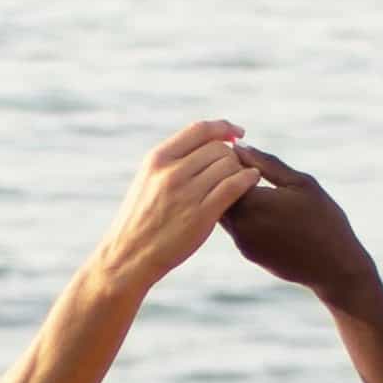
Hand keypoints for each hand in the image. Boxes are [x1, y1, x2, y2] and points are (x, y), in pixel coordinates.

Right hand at [95, 119, 260, 295]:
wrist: (130, 255)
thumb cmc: (142, 220)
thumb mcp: (148, 180)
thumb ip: (172, 161)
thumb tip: (204, 143)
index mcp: (157, 159)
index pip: (199, 130)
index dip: (223, 127)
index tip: (237, 133)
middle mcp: (171, 172)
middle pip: (218, 148)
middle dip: (232, 155)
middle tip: (236, 168)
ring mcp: (186, 193)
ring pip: (228, 165)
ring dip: (240, 169)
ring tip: (242, 178)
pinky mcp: (201, 215)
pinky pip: (234, 186)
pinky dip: (248, 179)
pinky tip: (252, 180)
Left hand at [218, 145, 379, 305]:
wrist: (335, 268)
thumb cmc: (324, 220)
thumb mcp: (300, 183)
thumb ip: (266, 163)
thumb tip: (238, 146)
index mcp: (253, 202)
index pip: (224, 172)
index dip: (232, 159)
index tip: (246, 154)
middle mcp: (241, 225)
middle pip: (218, 193)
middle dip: (229, 178)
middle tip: (251, 169)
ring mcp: (242, 242)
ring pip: (224, 211)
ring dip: (235, 197)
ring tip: (261, 188)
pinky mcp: (248, 253)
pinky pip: (236, 227)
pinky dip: (243, 214)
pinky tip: (267, 211)